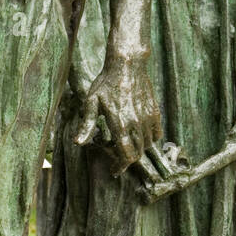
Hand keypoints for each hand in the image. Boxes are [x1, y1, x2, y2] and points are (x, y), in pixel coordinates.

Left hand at [76, 56, 161, 173]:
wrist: (127, 64)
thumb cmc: (105, 83)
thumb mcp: (91, 102)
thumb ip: (87, 124)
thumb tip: (78, 143)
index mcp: (120, 124)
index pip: (125, 155)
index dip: (120, 166)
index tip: (114, 170)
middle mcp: (136, 123)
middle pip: (137, 153)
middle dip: (126, 160)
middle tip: (115, 158)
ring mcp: (147, 117)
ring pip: (147, 145)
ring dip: (137, 149)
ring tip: (124, 143)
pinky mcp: (155, 111)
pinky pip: (157, 133)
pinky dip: (150, 139)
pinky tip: (139, 135)